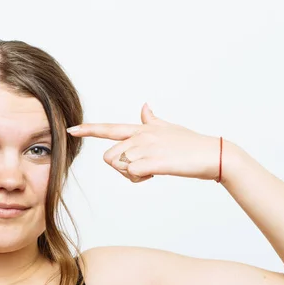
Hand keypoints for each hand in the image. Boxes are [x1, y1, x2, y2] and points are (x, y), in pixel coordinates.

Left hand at [66, 103, 220, 182]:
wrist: (212, 154)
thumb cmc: (190, 144)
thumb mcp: (168, 128)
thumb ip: (152, 119)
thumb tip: (145, 106)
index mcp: (141, 129)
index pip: (109, 128)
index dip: (88, 130)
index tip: (71, 129)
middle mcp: (140, 136)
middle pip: (109, 157)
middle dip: (121, 168)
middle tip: (143, 168)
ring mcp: (146, 147)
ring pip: (119, 167)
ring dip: (132, 174)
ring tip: (152, 169)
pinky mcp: (152, 161)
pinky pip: (132, 174)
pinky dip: (141, 179)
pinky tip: (157, 173)